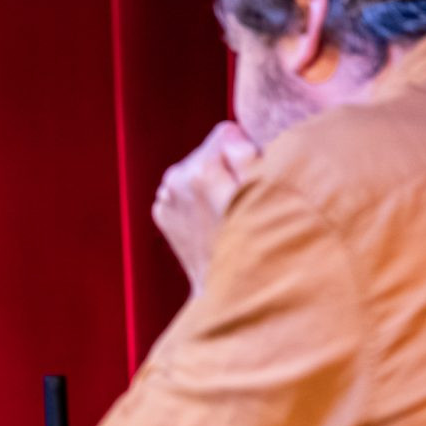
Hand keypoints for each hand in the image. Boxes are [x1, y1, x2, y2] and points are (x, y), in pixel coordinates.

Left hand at [152, 121, 261, 293]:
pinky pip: (182, 190)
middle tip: (241, 199)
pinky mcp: (161, 213)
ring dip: (211, 184)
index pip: (227, 133)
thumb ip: (247, 155)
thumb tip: (231, 136)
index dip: (246, 152)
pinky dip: (195, 200)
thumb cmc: (256, 243)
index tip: (253, 178)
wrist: (230, 292)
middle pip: (208, 151)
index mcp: (200, 171)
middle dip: (227, 166)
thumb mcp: (263, 194)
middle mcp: (175, 181)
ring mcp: (164, 198)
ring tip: (226, 213)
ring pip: (195, 169)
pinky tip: (210, 222)